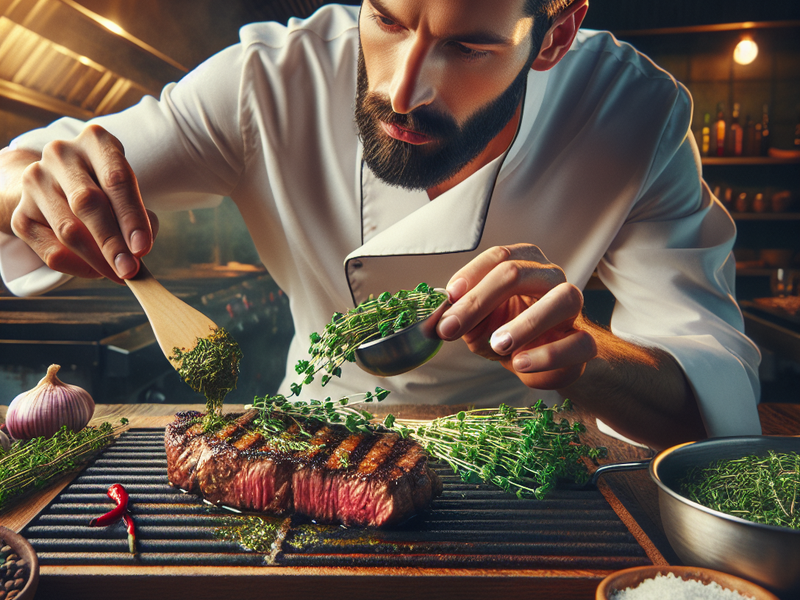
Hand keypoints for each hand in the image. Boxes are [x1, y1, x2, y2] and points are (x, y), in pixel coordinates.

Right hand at [8, 125, 156, 282]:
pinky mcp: (21, 213)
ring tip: (119, 273)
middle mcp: (60, 155)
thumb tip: (137, 251)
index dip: (131, 216)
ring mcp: (35, 182)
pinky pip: (51, 250)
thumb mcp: (127, 190)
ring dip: (98, 259)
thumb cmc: (107, 188)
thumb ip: (138, 216)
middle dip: (113, 242)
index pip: (116, 179)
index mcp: (95, 141)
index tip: (143, 248)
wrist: (59, 183)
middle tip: (131, 269)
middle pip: (87, 203)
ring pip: (69, 230)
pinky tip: (97, 271)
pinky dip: (78, 267)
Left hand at [436, 244, 596, 389]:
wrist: (536, 362)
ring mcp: (572, 308)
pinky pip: (578, 342)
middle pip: (518, 273)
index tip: (449, 297)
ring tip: (497, 344)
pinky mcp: (585, 342)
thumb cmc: (505, 332)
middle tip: (452, 328)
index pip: (498, 257)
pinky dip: (547, 354)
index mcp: (522, 263)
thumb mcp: (476, 322)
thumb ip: (460, 316)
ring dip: (525, 323)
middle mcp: (549, 277)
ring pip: (562, 299)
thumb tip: (440, 320)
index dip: (471, 275)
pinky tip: (520, 363)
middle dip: (480, 300)